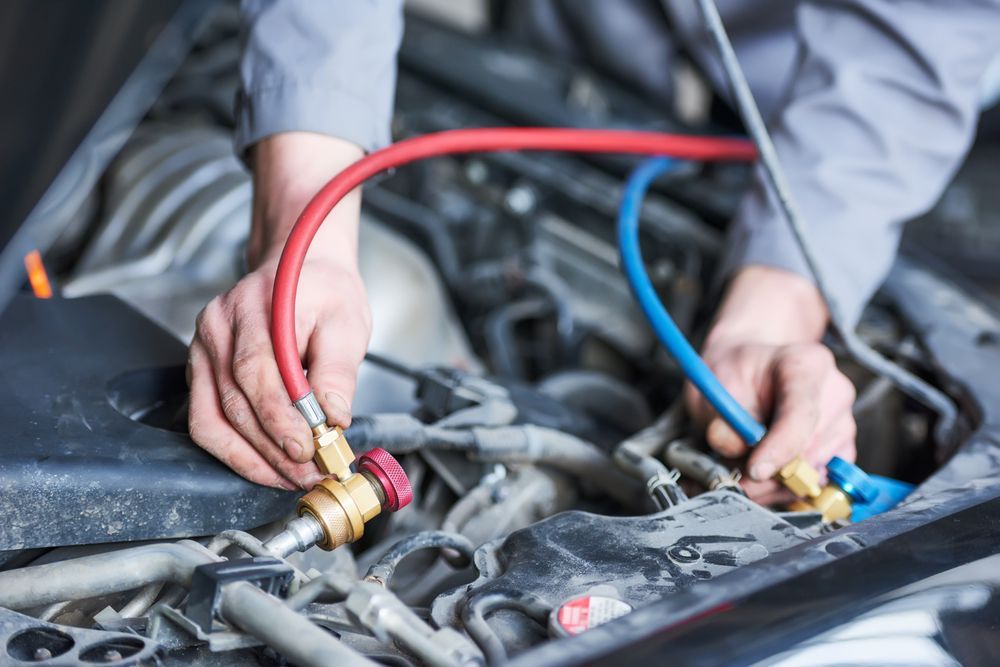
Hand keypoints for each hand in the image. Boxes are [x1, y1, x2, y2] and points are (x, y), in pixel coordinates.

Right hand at [188, 133, 370, 488]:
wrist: (298, 263)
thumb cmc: (323, 290)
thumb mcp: (347, 322)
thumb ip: (337, 371)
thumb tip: (334, 419)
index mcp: (255, 306)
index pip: (259, 373)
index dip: (281, 420)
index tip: (310, 450)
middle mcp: (219, 327)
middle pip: (236, 402)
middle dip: (273, 449)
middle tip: (309, 474)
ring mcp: (203, 348)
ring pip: (213, 419)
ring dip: (252, 459)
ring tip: (290, 477)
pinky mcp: (201, 368)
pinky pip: (206, 419)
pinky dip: (233, 450)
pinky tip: (264, 465)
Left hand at [685, 266, 856, 502]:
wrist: (749, 360)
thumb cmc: (730, 368)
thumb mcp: (712, 384)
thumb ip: (719, 414)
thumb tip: (731, 447)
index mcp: (805, 364)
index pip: (801, 414)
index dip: (778, 448)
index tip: (752, 467)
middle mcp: (834, 389)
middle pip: (813, 449)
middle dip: (771, 473)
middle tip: (734, 476)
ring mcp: (842, 418)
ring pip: (821, 470)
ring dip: (781, 483)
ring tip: (746, 471)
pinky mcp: (841, 443)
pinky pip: (826, 478)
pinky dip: (795, 486)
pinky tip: (769, 474)